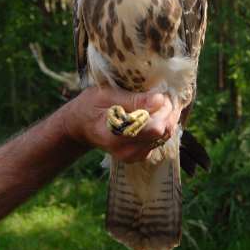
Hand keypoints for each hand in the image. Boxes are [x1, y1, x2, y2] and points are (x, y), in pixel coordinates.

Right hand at [64, 86, 181, 162]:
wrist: (80, 127)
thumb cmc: (90, 105)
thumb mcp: (105, 95)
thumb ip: (132, 99)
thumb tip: (159, 100)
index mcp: (115, 136)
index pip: (153, 128)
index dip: (163, 109)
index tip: (161, 93)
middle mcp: (126, 151)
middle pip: (163, 132)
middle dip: (169, 111)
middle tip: (166, 94)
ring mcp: (133, 155)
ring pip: (165, 136)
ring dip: (168, 117)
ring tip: (163, 100)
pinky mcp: (139, 155)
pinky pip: (160, 139)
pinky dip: (163, 124)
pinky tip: (157, 112)